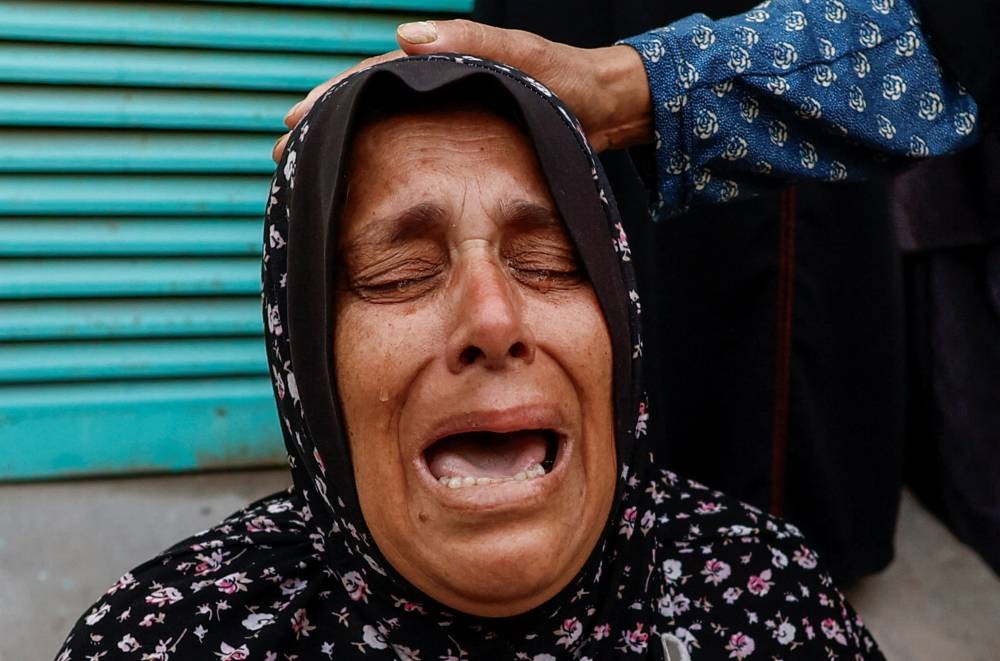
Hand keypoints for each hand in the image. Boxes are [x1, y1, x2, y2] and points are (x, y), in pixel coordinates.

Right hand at [272, 19, 651, 161]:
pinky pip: (411, 157)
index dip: (328, 103)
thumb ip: (470, 43)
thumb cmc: (567, 79)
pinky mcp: (463, 147)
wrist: (606, 108)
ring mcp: (447, 121)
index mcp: (440, 64)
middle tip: (283, 161)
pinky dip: (380, 172)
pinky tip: (361, 193)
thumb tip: (402, 39)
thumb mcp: (523, 56)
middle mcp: (436, 91)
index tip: (292, 126)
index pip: (369, 80)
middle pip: (365, 110)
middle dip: (322, 133)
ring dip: (344, 156)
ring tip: (307, 182)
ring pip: (383, 136)